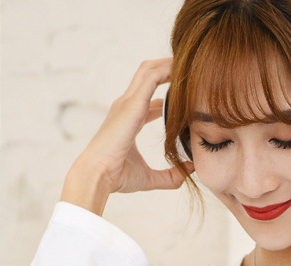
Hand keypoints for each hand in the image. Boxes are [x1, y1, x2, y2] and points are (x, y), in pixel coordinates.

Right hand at [61, 58, 192, 214]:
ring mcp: (127, 102)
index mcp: (129, 120)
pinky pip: (151, 77)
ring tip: (190, 62)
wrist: (98, 174)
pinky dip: (166, 70)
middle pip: (148, 77)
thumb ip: (171, 176)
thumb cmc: (117, 176)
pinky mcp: (131, 103)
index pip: (150, 101)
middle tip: (192, 71)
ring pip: (149, 70)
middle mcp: (126, 106)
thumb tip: (190, 170)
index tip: (187, 98)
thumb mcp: (149, 178)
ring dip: (168, 64)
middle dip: (168, 69)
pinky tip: (182, 69)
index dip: (168, 97)